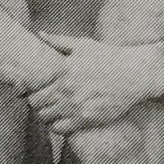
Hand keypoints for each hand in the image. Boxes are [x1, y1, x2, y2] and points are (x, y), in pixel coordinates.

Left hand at [29, 36, 158, 133]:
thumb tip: (39, 33)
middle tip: (43, 103)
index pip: (32, 89)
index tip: (35, 92)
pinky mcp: (87, 118)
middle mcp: (67, 89)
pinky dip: (58, 126)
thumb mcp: (83, 45)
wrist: (134, 74)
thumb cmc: (108, 57)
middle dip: (36, 105)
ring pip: (46, 119)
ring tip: (53, 112)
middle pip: (36, 106)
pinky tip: (64, 120)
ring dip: (46, 117)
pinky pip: (61, 129)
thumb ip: (58, 41)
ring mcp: (77, 105)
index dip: (29, 92)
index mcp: (63, 70)